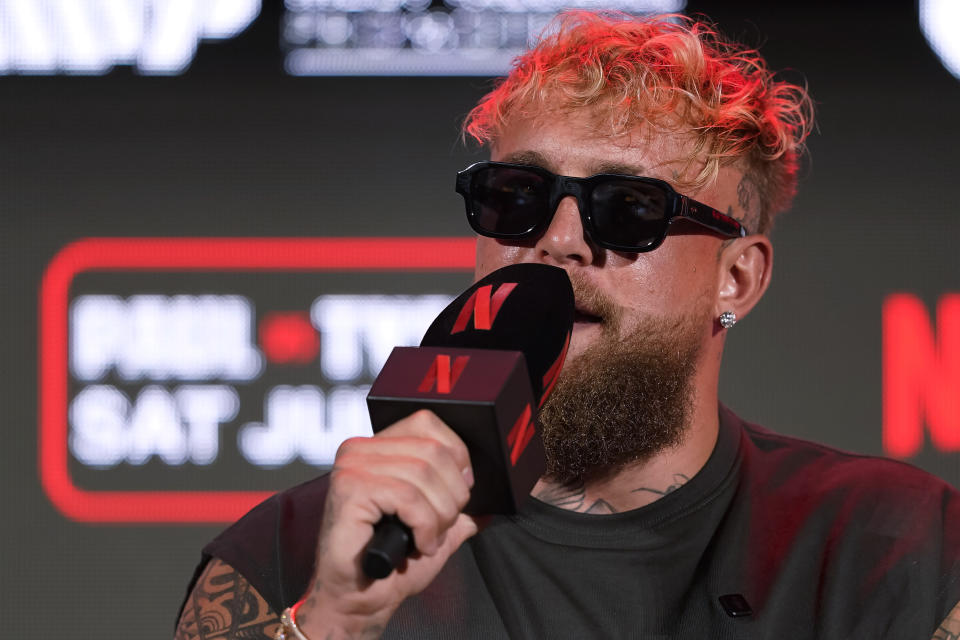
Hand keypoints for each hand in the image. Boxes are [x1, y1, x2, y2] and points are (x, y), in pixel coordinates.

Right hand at [296, 409, 476, 638]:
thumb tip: (493, 498)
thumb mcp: (436, 526)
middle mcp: (360, 450)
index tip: (461, 488)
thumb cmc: (391, 563)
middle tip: (445, 524)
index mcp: (377, 448)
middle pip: (432, 451)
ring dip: (439, 515)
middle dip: (452, 494)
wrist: (358, 600)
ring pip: (424, 475)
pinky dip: (425, 525)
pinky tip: (419, 544)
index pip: (427, 422)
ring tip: (430, 538)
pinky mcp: (350, 489)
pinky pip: (408, 497)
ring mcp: (352, 467)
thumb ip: (459, 506)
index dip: (455, 454)